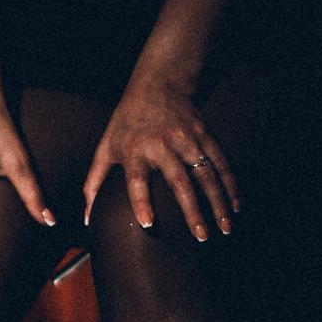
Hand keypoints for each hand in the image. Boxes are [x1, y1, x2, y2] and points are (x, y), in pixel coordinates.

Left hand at [82, 75, 239, 239]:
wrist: (157, 84)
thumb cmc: (126, 123)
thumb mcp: (105, 147)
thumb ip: (94, 183)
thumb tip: (86, 218)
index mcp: (134, 151)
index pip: (137, 180)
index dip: (141, 202)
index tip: (149, 224)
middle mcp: (162, 145)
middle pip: (179, 181)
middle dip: (192, 210)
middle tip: (201, 237)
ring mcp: (186, 139)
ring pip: (206, 174)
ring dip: (218, 202)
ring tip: (225, 229)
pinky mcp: (204, 135)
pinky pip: (221, 163)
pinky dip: (231, 185)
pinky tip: (236, 206)